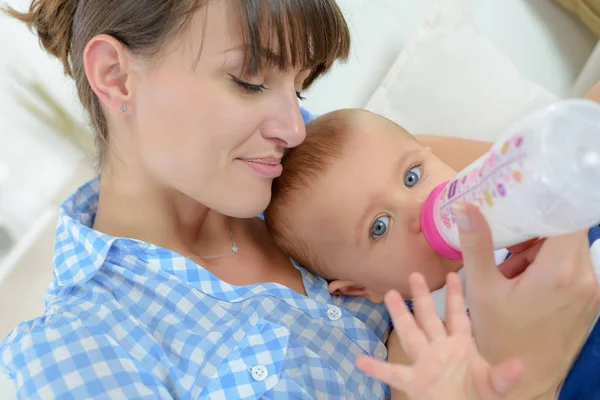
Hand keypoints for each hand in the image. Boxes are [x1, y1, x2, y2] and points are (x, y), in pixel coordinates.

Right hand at [355, 272, 522, 399]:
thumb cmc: (477, 398)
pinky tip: (360, 360)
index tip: (452, 273)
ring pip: (410, 335)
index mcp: (460, 346)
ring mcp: (424, 365)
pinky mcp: (414, 383)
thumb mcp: (493, 387)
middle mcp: (439, 349)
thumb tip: (520, 365)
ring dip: (400, 316)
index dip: (456, 295)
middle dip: (422, 296)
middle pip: (429, 318)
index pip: (458, 316)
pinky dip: (376, 369)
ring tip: (388, 295)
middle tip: (414, 274)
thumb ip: (503, 376)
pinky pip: (392, 374)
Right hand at [454, 203, 599, 398]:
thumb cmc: (500, 336)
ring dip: (538, 250)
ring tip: (509, 272)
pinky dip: (547, 266)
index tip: (519, 198)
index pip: (566, 217)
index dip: (545, 202)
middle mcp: (586, 277)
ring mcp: (593, 290)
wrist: (527, 380)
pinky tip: (522, 283)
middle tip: (504, 243)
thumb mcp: (481, 288)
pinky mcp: (591, 299)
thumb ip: (476, 243)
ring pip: (567, 248)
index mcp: (560, 272)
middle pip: (565, 231)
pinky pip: (571, 266)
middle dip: (533, 231)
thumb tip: (464, 207)